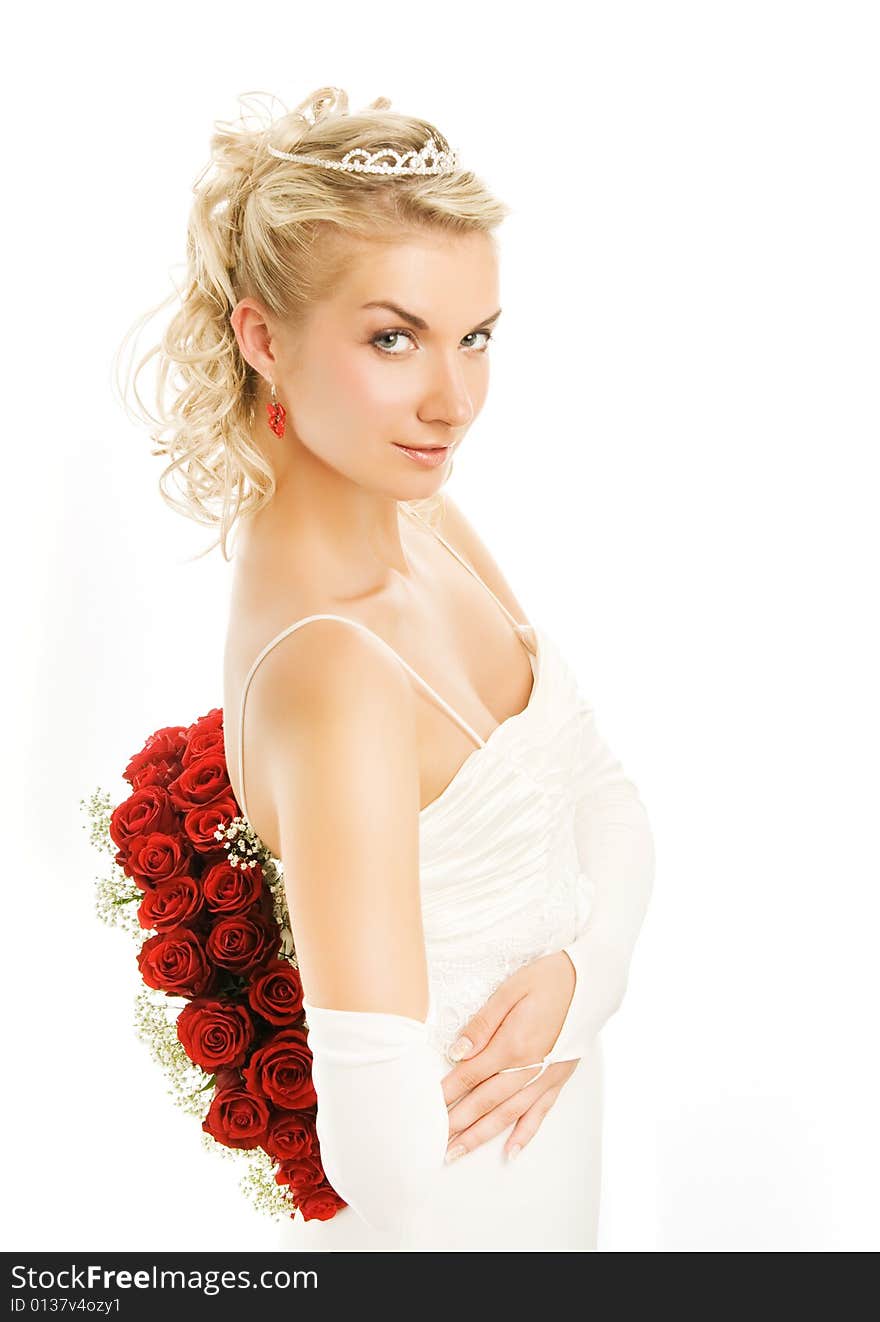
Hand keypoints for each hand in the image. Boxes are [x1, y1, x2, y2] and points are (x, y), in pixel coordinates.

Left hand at [440, 951, 580, 1162]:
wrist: (590, 983)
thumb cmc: (548, 979)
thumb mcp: (510, 990)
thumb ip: (483, 1023)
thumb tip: (458, 1050)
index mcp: (513, 1044)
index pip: (471, 1074)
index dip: (447, 1091)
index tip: (427, 1106)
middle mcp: (529, 1067)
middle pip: (485, 1101)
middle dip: (457, 1123)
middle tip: (434, 1141)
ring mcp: (545, 1077)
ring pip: (508, 1114)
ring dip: (481, 1135)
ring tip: (458, 1152)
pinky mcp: (558, 1079)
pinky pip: (540, 1113)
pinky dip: (524, 1134)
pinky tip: (510, 1151)